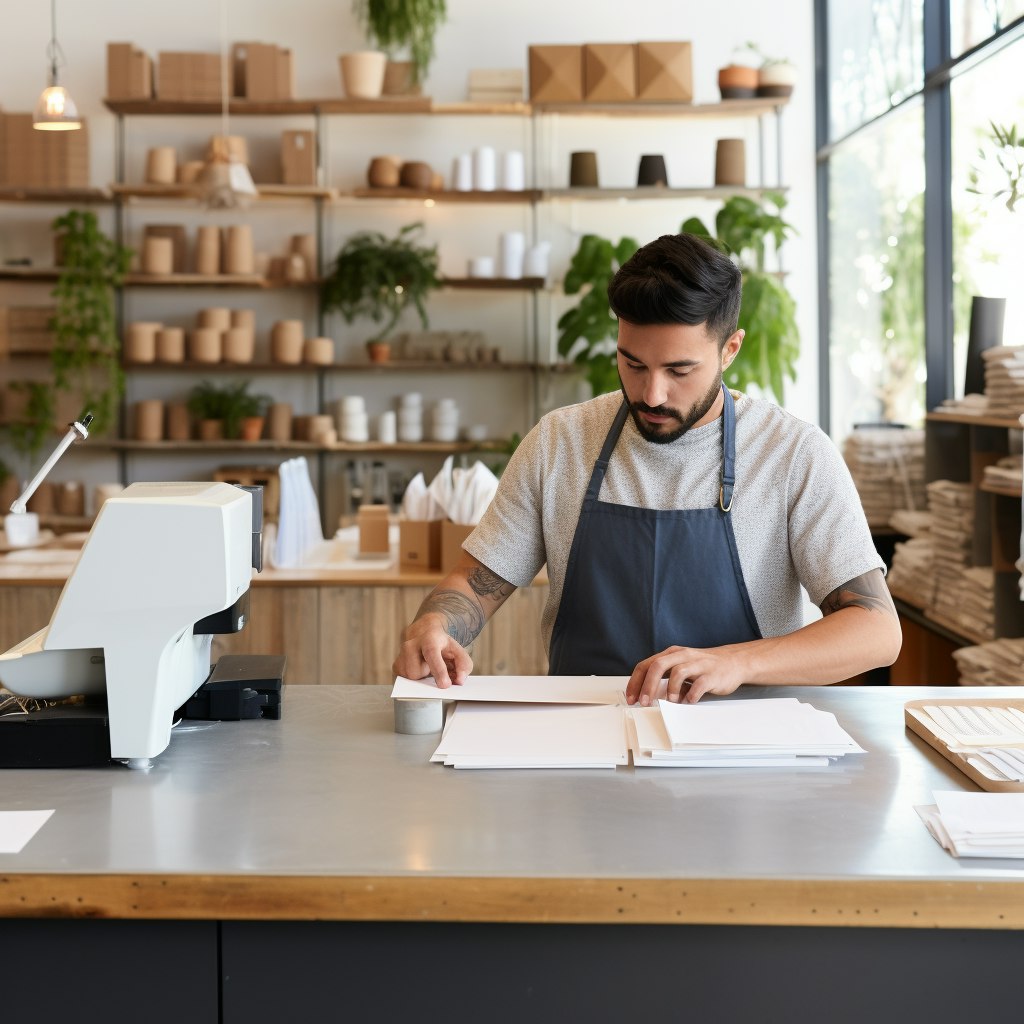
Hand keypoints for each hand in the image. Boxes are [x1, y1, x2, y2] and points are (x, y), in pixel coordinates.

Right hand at [392, 615, 472, 687]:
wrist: (424, 632)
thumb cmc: (441, 644)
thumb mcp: (457, 650)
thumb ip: (464, 665)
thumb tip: (459, 680)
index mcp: (429, 638)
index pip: (431, 654)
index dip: (438, 671)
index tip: (445, 685)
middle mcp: (411, 644)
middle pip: (416, 671)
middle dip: (428, 676)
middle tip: (437, 670)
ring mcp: (401, 654)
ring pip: (409, 678)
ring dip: (421, 677)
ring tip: (427, 667)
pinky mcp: (396, 664)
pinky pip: (405, 680)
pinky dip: (414, 679)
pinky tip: (420, 670)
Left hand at [625, 644, 750, 705]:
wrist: (733, 662)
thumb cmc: (703, 667)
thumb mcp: (679, 667)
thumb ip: (663, 677)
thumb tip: (644, 694)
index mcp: (671, 654)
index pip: (646, 665)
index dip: (636, 682)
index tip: (631, 698)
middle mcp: (682, 656)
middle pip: (658, 666)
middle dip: (647, 686)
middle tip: (644, 703)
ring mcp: (698, 664)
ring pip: (678, 672)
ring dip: (670, 690)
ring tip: (671, 701)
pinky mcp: (712, 674)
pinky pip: (699, 684)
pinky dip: (692, 695)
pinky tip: (689, 701)